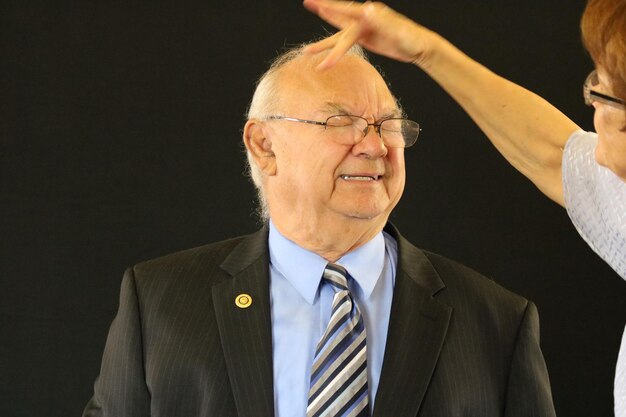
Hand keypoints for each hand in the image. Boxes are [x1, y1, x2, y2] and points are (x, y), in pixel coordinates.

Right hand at [302, 0, 437, 69]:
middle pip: (340, 23)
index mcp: (371, 14)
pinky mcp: (365, 37)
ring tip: (307, 51)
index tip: (316, 4)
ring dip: (324, 44)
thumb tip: (368, 7)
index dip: (331, 7)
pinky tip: (325, 46)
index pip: (347, 10)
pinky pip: (346, 40)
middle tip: (307, 11)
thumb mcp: (397, 30)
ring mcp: (364, 28)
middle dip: (324, 21)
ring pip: (340, 35)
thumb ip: (381, 20)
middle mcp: (365, 18)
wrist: (419, 46)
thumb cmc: (411, 38)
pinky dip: (335, 43)